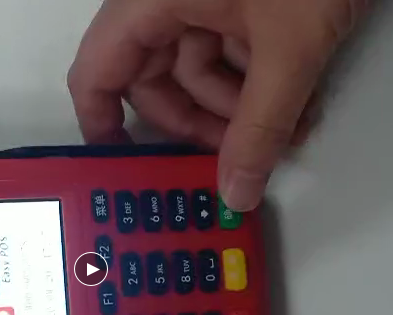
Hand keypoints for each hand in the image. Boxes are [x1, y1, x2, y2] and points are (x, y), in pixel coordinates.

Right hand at [68, 0, 368, 210]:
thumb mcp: (289, 50)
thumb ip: (261, 126)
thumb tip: (238, 187)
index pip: (97, 70)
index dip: (102, 123)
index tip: (123, 165)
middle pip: (153, 78)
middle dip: (195, 121)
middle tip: (230, 155)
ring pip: (197, 68)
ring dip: (237, 106)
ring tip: (286, 126)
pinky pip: (228, 49)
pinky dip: (257, 80)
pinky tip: (296, 103)